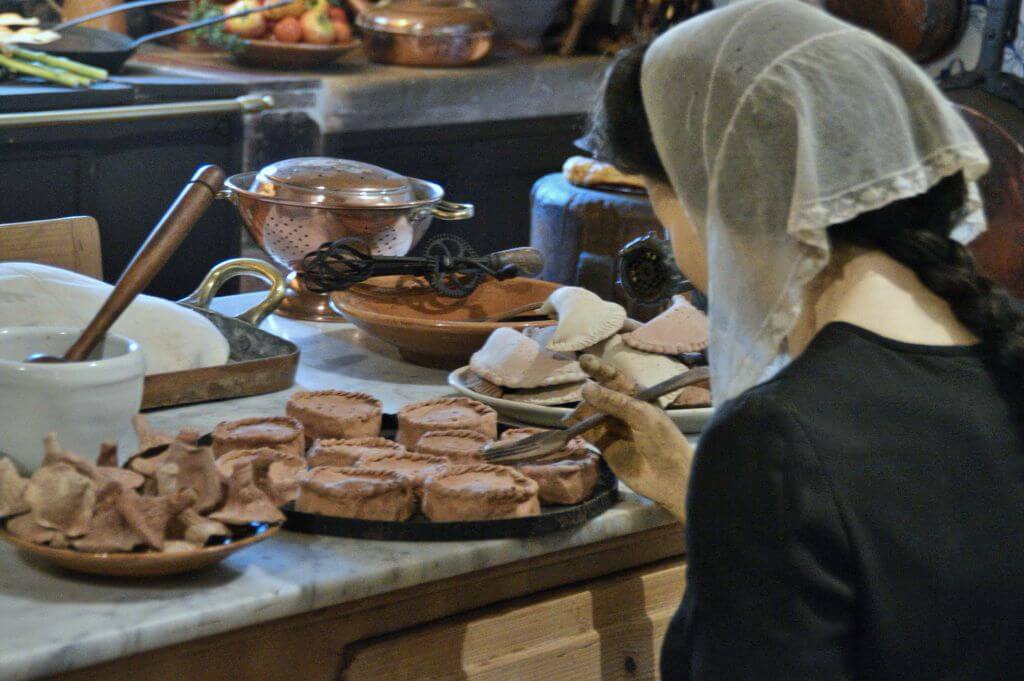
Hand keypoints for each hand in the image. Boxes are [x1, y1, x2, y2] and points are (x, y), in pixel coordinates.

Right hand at [565, 355, 693, 521]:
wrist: (670, 478)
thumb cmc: (663, 441)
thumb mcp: (642, 416)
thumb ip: (614, 402)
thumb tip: (585, 388)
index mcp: (637, 397)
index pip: (615, 378)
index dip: (599, 369)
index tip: (583, 360)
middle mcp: (623, 410)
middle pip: (599, 395)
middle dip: (589, 393)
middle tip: (585, 400)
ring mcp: (612, 427)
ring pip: (590, 413)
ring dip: (581, 412)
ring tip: (576, 417)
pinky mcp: (604, 445)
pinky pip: (587, 432)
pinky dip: (577, 428)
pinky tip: (570, 425)